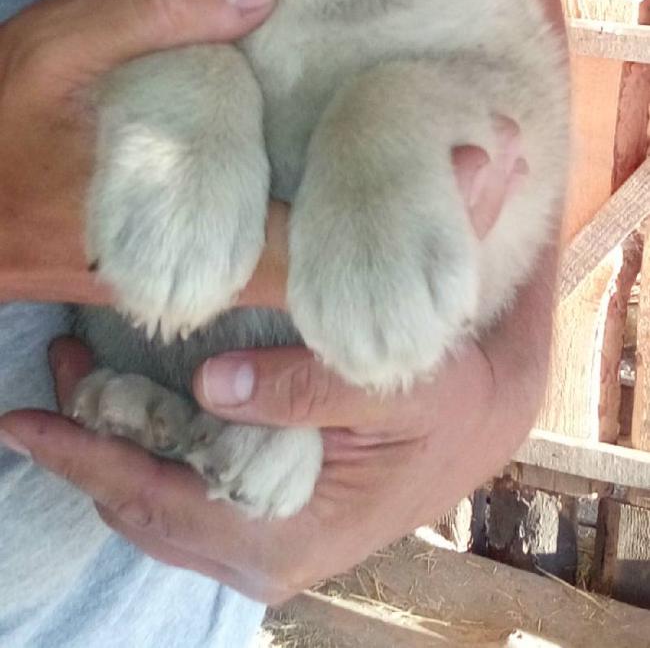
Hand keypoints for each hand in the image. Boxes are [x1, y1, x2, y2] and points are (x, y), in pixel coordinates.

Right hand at [0, 0, 564, 598]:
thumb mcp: (57, 44)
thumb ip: (153, 15)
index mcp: (173, 230)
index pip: (313, 247)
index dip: (404, 216)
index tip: (484, 166)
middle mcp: (192, 273)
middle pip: (330, 271)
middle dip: (419, 221)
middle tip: (501, 160)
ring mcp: (185, 278)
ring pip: (302, 273)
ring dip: (379, 228)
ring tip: (452, 172)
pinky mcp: (175, 266)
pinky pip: (269, 260)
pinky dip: (328, 228)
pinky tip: (357, 185)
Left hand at [0, 234, 553, 604]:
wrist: (480, 425)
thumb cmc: (442, 399)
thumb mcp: (391, 381)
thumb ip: (303, 384)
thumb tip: (210, 383)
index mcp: (286, 533)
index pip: (157, 499)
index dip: (87, 455)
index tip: (29, 416)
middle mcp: (260, 557)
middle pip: (140, 509)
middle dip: (86, 442)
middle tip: (57, 368)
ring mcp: (257, 549)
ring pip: (152, 509)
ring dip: (108, 446)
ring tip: (79, 375)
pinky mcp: (259, 528)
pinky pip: (178, 500)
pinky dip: (143, 452)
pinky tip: (131, 403)